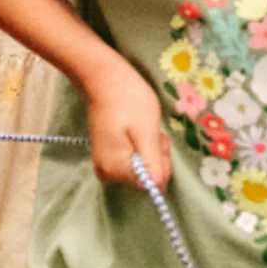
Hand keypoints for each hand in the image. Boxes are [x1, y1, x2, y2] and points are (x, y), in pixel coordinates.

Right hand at [85, 67, 169, 189]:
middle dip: (156, 155)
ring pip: (142, 168)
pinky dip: (141, 147)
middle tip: (151, 132)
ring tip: (143, 127)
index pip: (153, 184)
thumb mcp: (147, 131)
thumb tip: (157, 187)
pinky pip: (133, 161)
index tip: (158, 140)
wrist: (105, 80)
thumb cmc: (128, 101)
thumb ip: (153, 162)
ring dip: (150, 150)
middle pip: (147, 177)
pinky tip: (137, 131)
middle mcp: (107, 173)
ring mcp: (104, 166)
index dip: (162, 162)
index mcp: (116, 169)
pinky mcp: (106, 157)